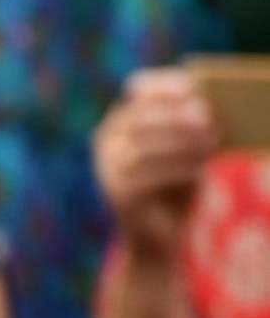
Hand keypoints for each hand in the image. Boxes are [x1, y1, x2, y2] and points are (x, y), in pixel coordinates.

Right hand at [94, 68, 216, 259]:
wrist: (158, 232)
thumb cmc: (176, 180)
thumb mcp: (183, 145)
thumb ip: (187, 121)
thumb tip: (201, 105)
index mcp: (121, 121)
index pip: (139, 92)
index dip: (165, 86)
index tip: (193, 86)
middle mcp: (107, 143)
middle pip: (141, 118)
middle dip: (176, 116)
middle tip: (206, 117)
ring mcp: (108, 170)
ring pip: (146, 148)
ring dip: (182, 143)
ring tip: (211, 144)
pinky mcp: (118, 196)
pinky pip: (150, 178)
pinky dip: (179, 171)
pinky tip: (201, 170)